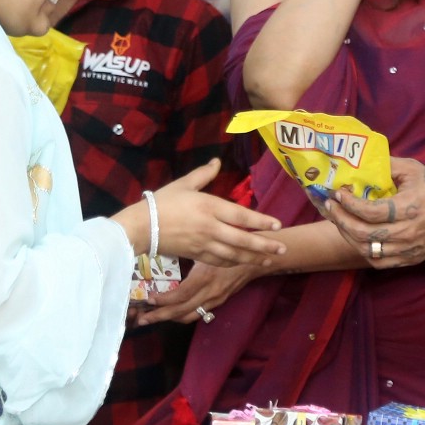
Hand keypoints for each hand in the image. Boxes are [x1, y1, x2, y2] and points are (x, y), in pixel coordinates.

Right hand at [121, 160, 285, 266]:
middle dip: (265, 245)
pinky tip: (243, 262)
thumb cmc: (162, 202)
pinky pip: (220, 261)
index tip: (277, 225)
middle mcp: (210, 227)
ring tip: (270, 258)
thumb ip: (203, 174)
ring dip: (253, 257)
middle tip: (282, 248)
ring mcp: (204, 244)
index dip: (261, 222)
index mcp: (209, 207)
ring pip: (234, 254)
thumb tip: (216, 162)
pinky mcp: (196, 255)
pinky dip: (234, 262)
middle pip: (243, 239)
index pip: (242, 216)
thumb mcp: (184, 184)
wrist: (142, 227)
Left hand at [135, 259, 260, 325]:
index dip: (163, 301)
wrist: (257, 257)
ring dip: (170, 318)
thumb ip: (189, 254)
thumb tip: (163, 248)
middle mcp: (210, 293)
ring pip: (190, 315)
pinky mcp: (220, 301)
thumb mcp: (207, 248)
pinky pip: (198, 312)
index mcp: (205, 278)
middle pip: (182, 311)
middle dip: (160, 316)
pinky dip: (183, 314)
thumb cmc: (230, 245)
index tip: (148, 300)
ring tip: (153, 318)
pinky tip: (173, 312)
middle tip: (141, 320)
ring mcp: (216, 299)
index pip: (180, 296)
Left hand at [324, 157, 424, 267]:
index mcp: (410, 207)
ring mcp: (410, 249)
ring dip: (348, 236)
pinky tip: (355, 237)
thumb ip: (386, 166)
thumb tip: (359, 163)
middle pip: (364, 234)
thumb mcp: (414, 169)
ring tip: (339, 220)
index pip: (371, 212)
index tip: (338, 194)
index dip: (349, 204)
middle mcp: (409, 232)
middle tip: (331, 207)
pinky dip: (363, 251)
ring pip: (368, 251)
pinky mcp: (411, 259)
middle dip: (341, 220)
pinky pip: (379, 262)